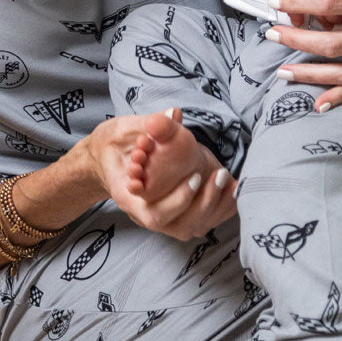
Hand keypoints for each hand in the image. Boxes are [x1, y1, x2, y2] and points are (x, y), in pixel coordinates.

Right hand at [87, 112, 236, 239]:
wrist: (107, 157)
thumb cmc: (113, 145)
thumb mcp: (123, 130)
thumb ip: (146, 125)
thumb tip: (173, 114)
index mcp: (129, 196)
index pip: (154, 214)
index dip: (177, 202)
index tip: (195, 178)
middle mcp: (145, 212)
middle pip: (178, 225)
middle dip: (204, 203)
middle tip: (219, 175)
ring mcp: (162, 214)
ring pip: (192, 226)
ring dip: (215, 207)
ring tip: (229, 180)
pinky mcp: (176, 210)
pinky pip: (200, 220)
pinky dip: (219, 208)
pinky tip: (234, 189)